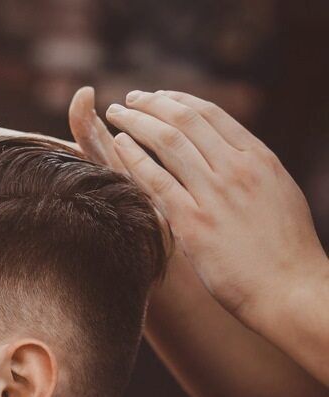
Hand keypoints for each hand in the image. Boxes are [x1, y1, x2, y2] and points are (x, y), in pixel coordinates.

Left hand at [104, 90, 327, 322]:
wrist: (290, 289)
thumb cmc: (284, 250)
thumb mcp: (277, 194)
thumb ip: (249, 172)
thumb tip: (225, 157)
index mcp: (258, 159)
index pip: (211, 115)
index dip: (177, 101)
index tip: (155, 97)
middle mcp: (237, 169)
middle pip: (185, 120)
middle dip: (151, 104)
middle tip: (127, 101)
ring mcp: (215, 194)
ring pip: (168, 142)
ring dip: (136, 123)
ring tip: (115, 115)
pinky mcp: (195, 223)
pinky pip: (156, 180)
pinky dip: (134, 157)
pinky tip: (117, 146)